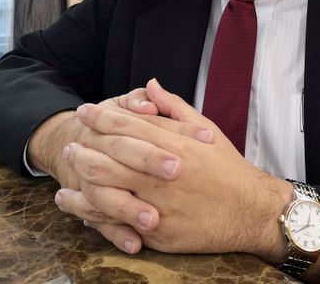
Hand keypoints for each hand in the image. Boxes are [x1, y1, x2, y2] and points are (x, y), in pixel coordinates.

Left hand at [68, 80, 292, 261]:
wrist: (251, 212)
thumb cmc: (228, 169)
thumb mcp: (206, 130)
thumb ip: (174, 108)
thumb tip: (150, 85)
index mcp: (175, 146)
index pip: (129, 127)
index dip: (102, 117)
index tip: (85, 111)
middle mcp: (163, 175)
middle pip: (110, 159)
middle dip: (85, 149)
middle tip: (71, 143)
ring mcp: (159, 206)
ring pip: (108, 193)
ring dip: (82, 181)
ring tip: (68, 174)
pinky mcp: (159, 234)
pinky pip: (119, 224)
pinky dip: (96, 215)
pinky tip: (82, 209)